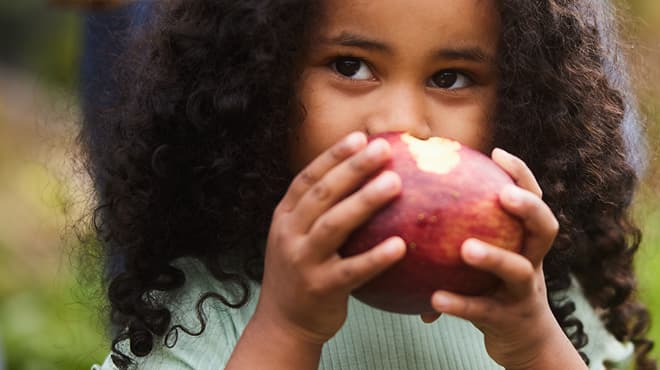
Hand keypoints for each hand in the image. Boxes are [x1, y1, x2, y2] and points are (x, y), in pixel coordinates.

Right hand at [254, 132, 406, 344]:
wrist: (282, 325)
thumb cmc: (301, 274)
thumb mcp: (297, 238)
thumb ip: (320, 212)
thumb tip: (364, 180)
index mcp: (284, 217)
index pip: (307, 178)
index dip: (332, 156)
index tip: (360, 137)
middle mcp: (289, 234)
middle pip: (322, 194)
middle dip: (352, 168)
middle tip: (383, 150)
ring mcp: (302, 262)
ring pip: (334, 225)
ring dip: (364, 202)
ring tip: (395, 183)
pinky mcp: (320, 289)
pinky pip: (352, 271)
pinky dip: (375, 258)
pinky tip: (401, 246)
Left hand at [423, 148, 584, 368]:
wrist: (523, 341)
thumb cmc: (493, 285)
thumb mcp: (486, 256)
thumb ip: (461, 229)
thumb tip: (408, 198)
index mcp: (525, 240)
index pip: (534, 199)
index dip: (521, 175)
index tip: (496, 153)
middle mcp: (532, 261)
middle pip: (544, 228)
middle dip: (528, 207)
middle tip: (503, 195)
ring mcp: (523, 292)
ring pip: (518, 271)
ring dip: (494, 257)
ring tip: (466, 249)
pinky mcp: (508, 321)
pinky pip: (484, 310)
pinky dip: (460, 304)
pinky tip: (434, 299)